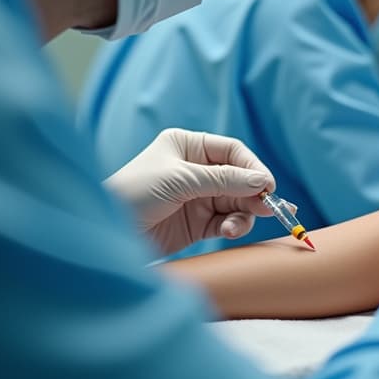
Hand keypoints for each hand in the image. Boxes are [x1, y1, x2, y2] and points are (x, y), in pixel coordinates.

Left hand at [106, 129, 274, 253]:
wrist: (107, 232)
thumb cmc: (134, 193)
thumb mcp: (181, 180)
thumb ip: (224, 180)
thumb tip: (263, 181)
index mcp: (188, 146)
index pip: (232, 151)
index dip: (253, 168)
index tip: (269, 186)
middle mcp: (195, 169)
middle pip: (239, 179)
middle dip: (254, 194)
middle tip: (271, 209)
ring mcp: (197, 197)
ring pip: (236, 203)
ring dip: (243, 214)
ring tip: (236, 228)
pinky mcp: (196, 224)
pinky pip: (226, 222)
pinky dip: (232, 227)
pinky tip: (228, 232)